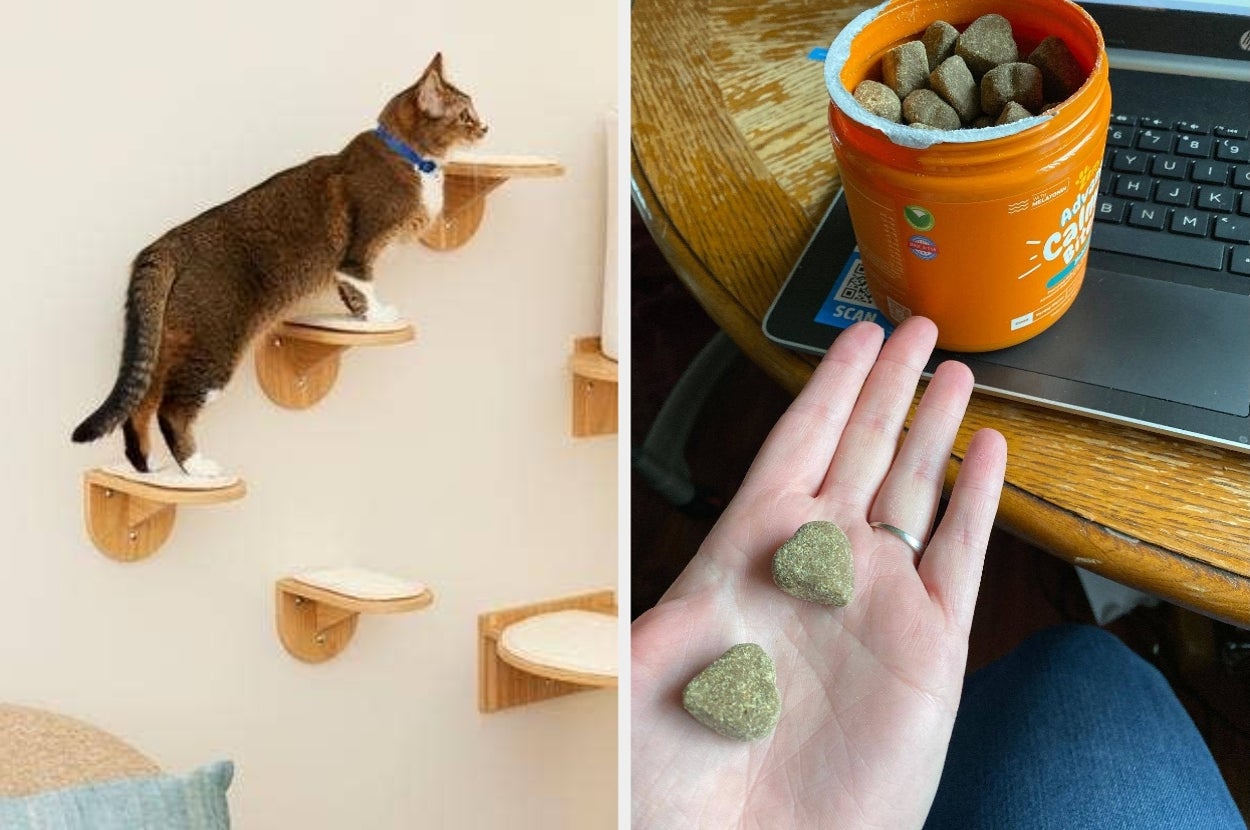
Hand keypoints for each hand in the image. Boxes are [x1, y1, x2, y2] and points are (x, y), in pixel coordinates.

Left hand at [632, 317, 1007, 828]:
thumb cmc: (687, 773)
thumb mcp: (636, 676)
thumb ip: (623, 610)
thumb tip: (579, 564)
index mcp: (750, 555)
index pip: (795, 446)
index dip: (826, 388)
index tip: (850, 339)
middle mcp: (820, 564)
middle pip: (861, 448)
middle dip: (888, 385)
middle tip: (916, 326)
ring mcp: (879, 599)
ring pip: (914, 486)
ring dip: (935, 425)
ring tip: (956, 370)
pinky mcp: (931, 645)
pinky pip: (962, 553)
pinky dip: (978, 500)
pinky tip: (989, 453)